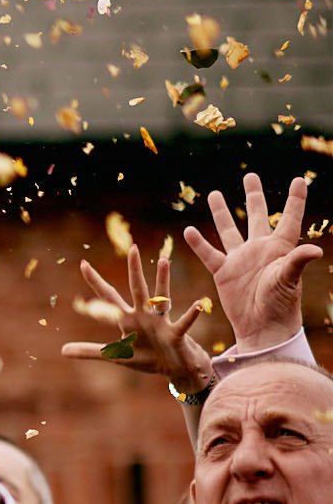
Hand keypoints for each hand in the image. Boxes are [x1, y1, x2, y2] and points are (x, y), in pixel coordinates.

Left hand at [59, 246, 211, 390]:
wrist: (175, 370)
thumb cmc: (148, 359)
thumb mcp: (116, 357)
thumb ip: (90, 351)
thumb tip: (62, 351)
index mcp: (128, 319)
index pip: (108, 297)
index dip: (96, 282)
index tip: (83, 264)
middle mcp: (144, 315)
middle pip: (137, 289)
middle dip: (134, 270)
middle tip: (132, 247)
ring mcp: (161, 322)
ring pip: (162, 297)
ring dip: (162, 280)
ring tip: (164, 260)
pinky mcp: (176, 334)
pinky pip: (184, 322)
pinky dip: (191, 314)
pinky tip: (198, 304)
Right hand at [181, 172, 321, 350]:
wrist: (262, 327)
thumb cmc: (280, 304)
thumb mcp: (289, 280)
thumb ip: (297, 261)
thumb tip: (315, 249)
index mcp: (280, 248)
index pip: (290, 218)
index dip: (295, 199)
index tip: (298, 181)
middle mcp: (260, 249)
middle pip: (257, 216)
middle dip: (254, 196)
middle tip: (250, 176)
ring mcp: (240, 259)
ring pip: (229, 230)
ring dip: (221, 213)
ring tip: (213, 194)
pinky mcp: (223, 272)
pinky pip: (208, 253)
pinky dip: (198, 243)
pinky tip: (189, 230)